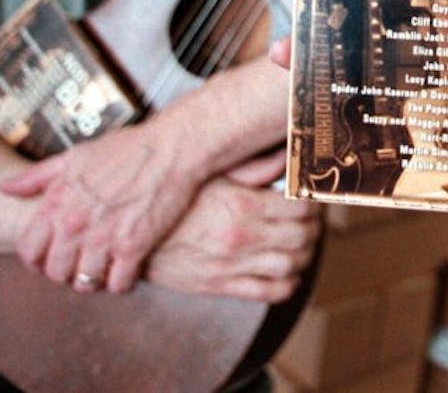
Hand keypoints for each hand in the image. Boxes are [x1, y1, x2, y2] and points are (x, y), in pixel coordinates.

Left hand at [0, 120, 201, 293]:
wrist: (171, 148)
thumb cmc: (127, 148)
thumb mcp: (75, 156)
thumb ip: (38, 176)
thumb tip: (5, 187)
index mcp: (58, 201)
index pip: (28, 249)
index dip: (36, 258)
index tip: (49, 256)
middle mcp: (76, 223)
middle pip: (54, 271)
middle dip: (64, 272)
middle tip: (78, 265)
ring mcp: (104, 236)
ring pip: (83, 282)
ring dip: (91, 281)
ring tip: (101, 272)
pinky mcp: (134, 245)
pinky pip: (117, 284)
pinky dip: (120, 284)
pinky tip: (125, 272)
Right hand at [145, 149, 320, 301]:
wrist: (134, 236)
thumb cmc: (173, 201)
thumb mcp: (212, 175)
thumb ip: (253, 167)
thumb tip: (286, 157)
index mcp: (243, 205)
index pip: (299, 206)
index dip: (314, 203)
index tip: (313, 199)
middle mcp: (242, 236)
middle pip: (301, 236)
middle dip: (314, 229)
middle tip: (313, 222)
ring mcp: (232, 263)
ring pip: (290, 265)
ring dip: (304, 256)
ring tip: (303, 246)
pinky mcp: (220, 285)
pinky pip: (267, 291)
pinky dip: (287, 285)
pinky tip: (288, 274)